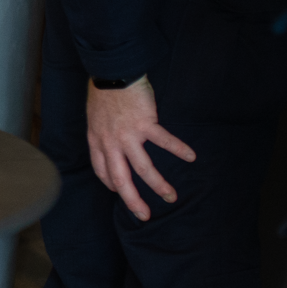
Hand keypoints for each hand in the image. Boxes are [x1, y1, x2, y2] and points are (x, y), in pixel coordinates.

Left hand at [86, 77, 196, 221]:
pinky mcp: (144, 124)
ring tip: (171, 196)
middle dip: (133, 200)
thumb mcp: (95, 118)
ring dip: (158, 184)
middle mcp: (110, 143)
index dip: (112, 185)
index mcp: (97, 141)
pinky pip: (164, 141)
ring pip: (143, 168)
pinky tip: (191, 157)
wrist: (111, 72)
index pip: (102, 172)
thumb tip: (113, 144)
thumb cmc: (104, 93)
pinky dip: (179, 149)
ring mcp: (128, 135)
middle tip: (144, 215)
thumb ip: (103, 134)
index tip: (121, 192)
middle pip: (121, 179)